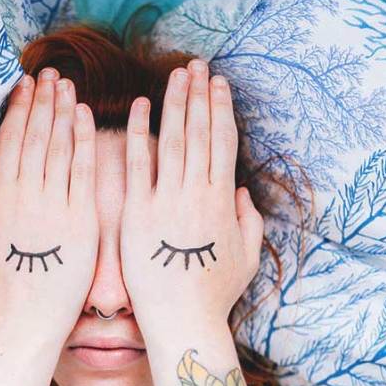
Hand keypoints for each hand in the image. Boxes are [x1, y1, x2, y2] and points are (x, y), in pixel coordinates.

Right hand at [0, 68, 98, 341]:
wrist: (31, 321)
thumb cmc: (1, 288)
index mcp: (1, 201)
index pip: (10, 144)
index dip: (16, 111)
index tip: (22, 85)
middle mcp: (27, 198)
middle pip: (34, 138)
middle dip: (41, 102)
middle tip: (47, 72)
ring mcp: (55, 207)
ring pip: (59, 148)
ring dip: (62, 112)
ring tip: (65, 84)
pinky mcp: (82, 219)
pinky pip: (84, 172)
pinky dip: (84, 141)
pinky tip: (85, 116)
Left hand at [119, 60, 263, 340]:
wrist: (181, 321)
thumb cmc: (213, 295)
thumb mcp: (246, 258)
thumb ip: (248, 222)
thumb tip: (244, 195)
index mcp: (223, 201)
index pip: (223, 143)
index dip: (222, 110)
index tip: (219, 84)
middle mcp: (197, 194)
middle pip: (200, 132)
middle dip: (199, 95)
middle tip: (197, 64)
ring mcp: (167, 201)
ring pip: (173, 140)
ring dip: (176, 103)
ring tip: (177, 75)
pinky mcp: (137, 213)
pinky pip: (137, 166)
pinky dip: (138, 134)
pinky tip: (139, 106)